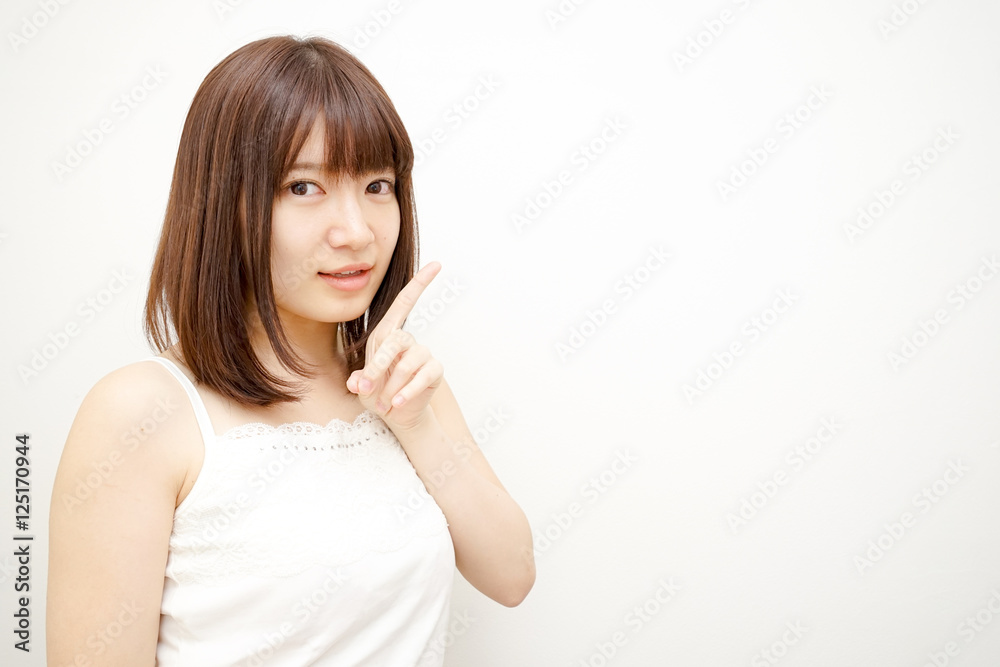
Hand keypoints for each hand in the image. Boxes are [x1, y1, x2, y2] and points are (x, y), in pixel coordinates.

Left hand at [346, 261, 442, 433]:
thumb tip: (357, 382)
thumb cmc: (377, 393)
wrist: (396, 415)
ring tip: (384, 403)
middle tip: (366, 389)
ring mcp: (423, 355)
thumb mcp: (362, 386)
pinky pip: (421, 377)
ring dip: (391, 387)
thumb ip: (358, 381)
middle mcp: (407, 340)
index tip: (437, 264)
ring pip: (406, 364)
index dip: (419, 283)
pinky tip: (398, 404)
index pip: (405, 303)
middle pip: (394, 342)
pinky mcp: (435, 371)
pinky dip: (406, 393)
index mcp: (388, 334)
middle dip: (377, 366)